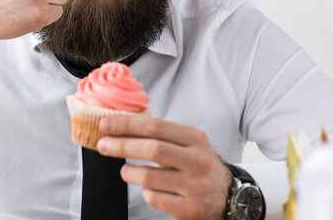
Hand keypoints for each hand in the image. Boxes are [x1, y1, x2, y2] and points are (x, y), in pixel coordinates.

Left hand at [97, 115, 231, 219]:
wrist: (230, 197)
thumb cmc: (197, 165)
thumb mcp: (188, 143)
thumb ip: (160, 133)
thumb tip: (118, 123)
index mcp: (194, 138)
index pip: (154, 126)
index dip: (126, 124)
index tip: (104, 124)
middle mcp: (197, 161)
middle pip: (152, 149)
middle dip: (121, 145)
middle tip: (102, 145)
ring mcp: (195, 186)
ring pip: (148, 177)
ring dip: (129, 171)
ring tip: (126, 170)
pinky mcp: (189, 209)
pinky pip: (154, 198)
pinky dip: (145, 192)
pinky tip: (147, 188)